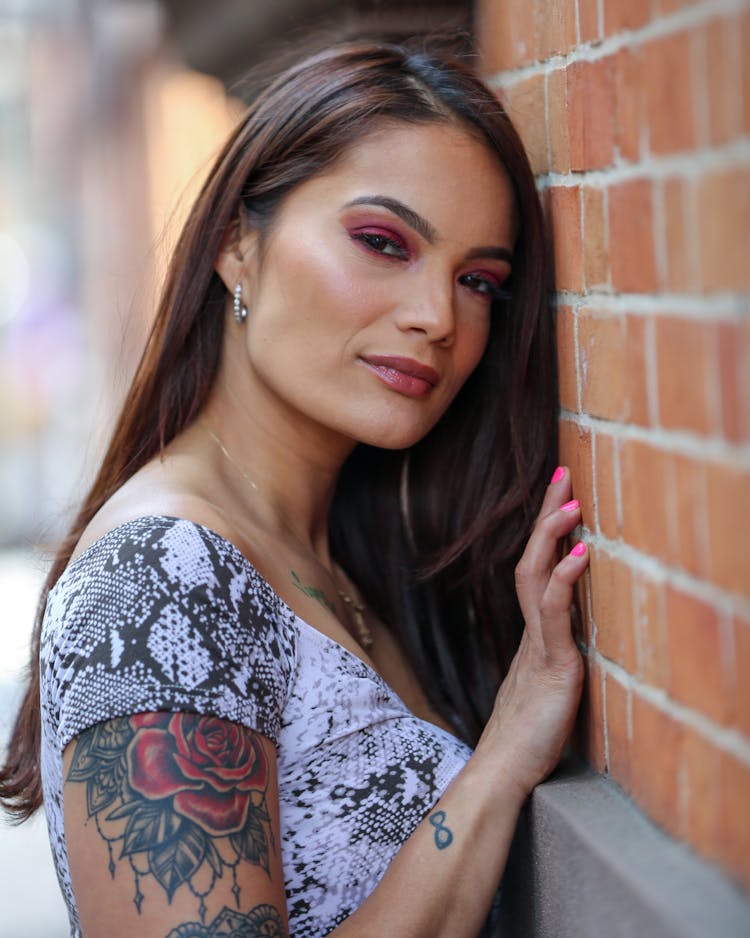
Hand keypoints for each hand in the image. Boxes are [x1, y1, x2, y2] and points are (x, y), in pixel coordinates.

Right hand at [476, 466, 587, 798]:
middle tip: (559, 472)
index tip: (557, 495)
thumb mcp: (543, 688)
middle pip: (531, 558)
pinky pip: (553, 613)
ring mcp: (538, 645)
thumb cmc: (523, 737)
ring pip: (536, 576)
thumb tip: (559, 643)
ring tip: (569, 500)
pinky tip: (581, 554)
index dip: (545, 532)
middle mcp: (532, 630)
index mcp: (533, 633)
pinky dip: (564, 579)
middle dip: (546, 514)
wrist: (501, 773)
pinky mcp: (551, 665)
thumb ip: (548, 659)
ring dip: (551, 534)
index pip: (536, 568)